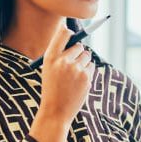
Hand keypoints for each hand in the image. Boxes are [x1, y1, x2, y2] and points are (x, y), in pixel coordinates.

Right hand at [29, 25, 95, 141]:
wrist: (55, 110)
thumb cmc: (52, 88)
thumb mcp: (49, 69)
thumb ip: (59, 54)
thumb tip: (76, 40)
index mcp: (50, 57)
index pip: (63, 34)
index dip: (69, 31)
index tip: (71, 31)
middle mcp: (63, 61)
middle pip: (79, 45)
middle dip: (78, 52)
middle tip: (71, 64)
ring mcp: (76, 69)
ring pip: (87, 56)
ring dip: (83, 62)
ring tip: (74, 75)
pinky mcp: (86, 77)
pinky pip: (91, 66)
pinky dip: (88, 71)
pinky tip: (79, 82)